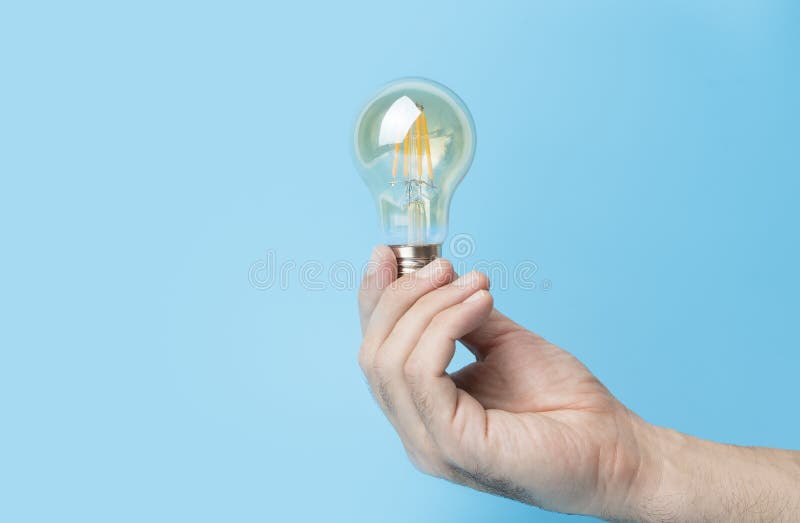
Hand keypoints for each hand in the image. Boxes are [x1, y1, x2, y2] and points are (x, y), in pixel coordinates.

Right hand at [357, 246, 653, 518]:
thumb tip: (439, 278)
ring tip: (474, 286)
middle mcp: (415, 430)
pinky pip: (422, 372)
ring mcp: (429, 442)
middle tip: (444, 267)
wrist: (613, 448)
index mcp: (422, 409)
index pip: (375, 350)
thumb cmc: (564, 403)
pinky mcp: (452, 443)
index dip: (374, 298)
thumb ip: (462, 318)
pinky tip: (480, 304)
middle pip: (373, 352)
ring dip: (429, 307)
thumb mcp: (502, 344)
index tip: (388, 252)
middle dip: (402, 296)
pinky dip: (445, 325)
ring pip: (391, 359)